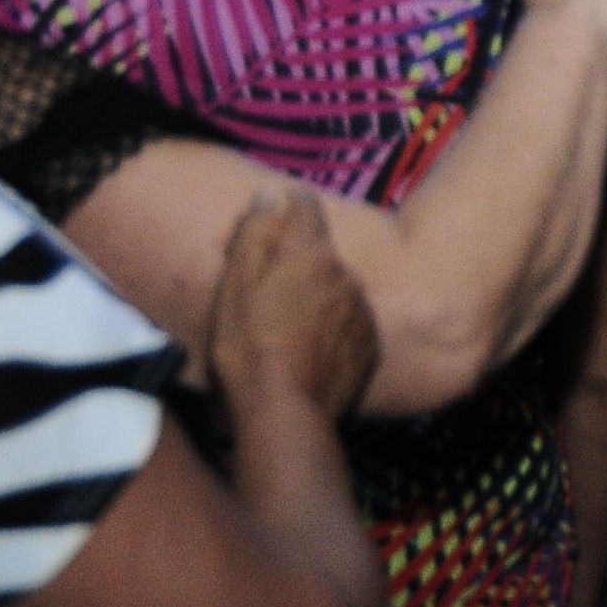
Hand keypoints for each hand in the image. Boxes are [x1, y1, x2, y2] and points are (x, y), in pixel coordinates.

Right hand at [207, 189, 379, 423]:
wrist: (288, 413)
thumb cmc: (249, 350)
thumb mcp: (235, 291)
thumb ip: (254, 237)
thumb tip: (269, 193)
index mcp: (311, 257)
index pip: (306, 207)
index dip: (291, 201)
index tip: (282, 202)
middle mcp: (348, 276)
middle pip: (322, 252)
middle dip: (300, 258)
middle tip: (272, 285)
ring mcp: (364, 312)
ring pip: (339, 287)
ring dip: (320, 293)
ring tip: (289, 324)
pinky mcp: (371, 344)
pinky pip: (351, 321)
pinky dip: (334, 325)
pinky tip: (311, 346)